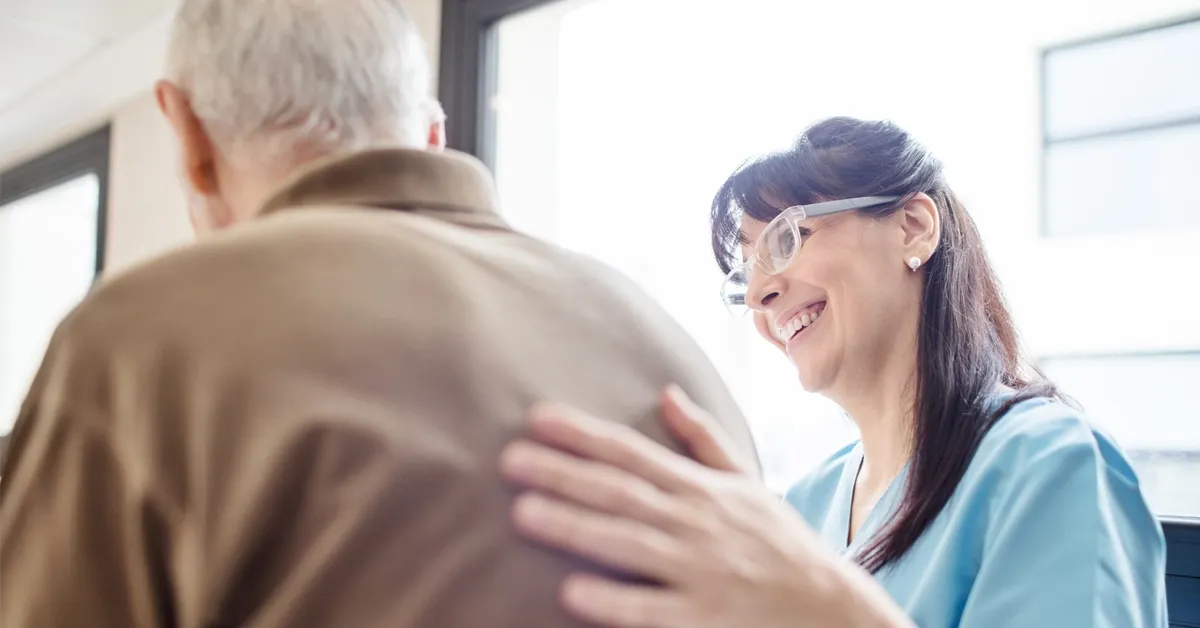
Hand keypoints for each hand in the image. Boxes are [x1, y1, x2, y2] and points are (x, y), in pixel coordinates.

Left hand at [499, 387, 906, 627]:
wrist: (831, 607)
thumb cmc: (780, 542)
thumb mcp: (747, 481)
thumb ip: (703, 438)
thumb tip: (667, 392)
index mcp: (700, 488)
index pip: (632, 452)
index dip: (583, 434)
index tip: (537, 419)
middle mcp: (695, 522)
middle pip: (620, 492)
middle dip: (563, 474)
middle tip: (510, 460)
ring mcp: (698, 570)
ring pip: (628, 544)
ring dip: (575, 528)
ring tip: (524, 515)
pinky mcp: (703, 618)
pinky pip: (651, 610)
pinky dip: (613, 601)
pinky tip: (571, 591)